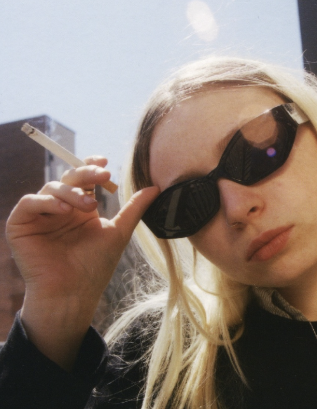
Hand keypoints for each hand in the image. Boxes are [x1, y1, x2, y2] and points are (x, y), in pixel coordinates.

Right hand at [6, 156, 159, 368]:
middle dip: (86, 174)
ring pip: (51, 188)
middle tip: (103, 176)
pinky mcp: (20, 225)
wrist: (73, 293)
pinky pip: (28, 203)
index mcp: (79, 207)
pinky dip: (46, 202)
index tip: (106, 163)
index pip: (83, 178)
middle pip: (68, 179)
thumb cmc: (95, 266)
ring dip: (72, 192)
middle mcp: (59, 208)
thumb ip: (134, 208)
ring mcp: (39, 215)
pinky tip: (65, 211)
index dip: (91, 166)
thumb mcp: (119, 232)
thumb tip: (156, 187)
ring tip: (90, 206)